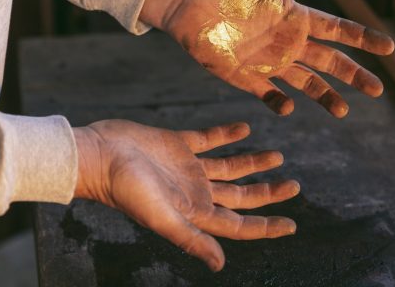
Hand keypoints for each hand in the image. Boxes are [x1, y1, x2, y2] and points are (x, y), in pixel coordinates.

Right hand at [73, 121, 298, 271]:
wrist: (99, 154)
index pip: (239, 224)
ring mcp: (188, 166)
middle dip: (267, 192)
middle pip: (240, 195)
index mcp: (195, 211)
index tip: (292, 224)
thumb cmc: (126, 187)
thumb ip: (191, 237)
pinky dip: (227, 134)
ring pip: (229, 166)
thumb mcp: (161, 216)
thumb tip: (220, 266)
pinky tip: (245, 128)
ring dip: (253, 163)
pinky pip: (209, 139)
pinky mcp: (179, 143)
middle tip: (295, 186)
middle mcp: (195, 190)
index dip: (266, 226)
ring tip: (278, 156)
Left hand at [141, 0, 394, 117]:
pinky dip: (278, 101)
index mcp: (295, 18)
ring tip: (341, 111)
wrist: (187, 0)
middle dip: (353, 75)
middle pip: (328, 62)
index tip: (388, 49)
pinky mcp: (242, 75)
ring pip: (304, 82)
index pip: (337, 31)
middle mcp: (286, 43)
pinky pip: (265, 93)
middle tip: (376, 90)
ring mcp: (266, 62)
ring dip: (324, 95)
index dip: (362, 39)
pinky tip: (289, 107)